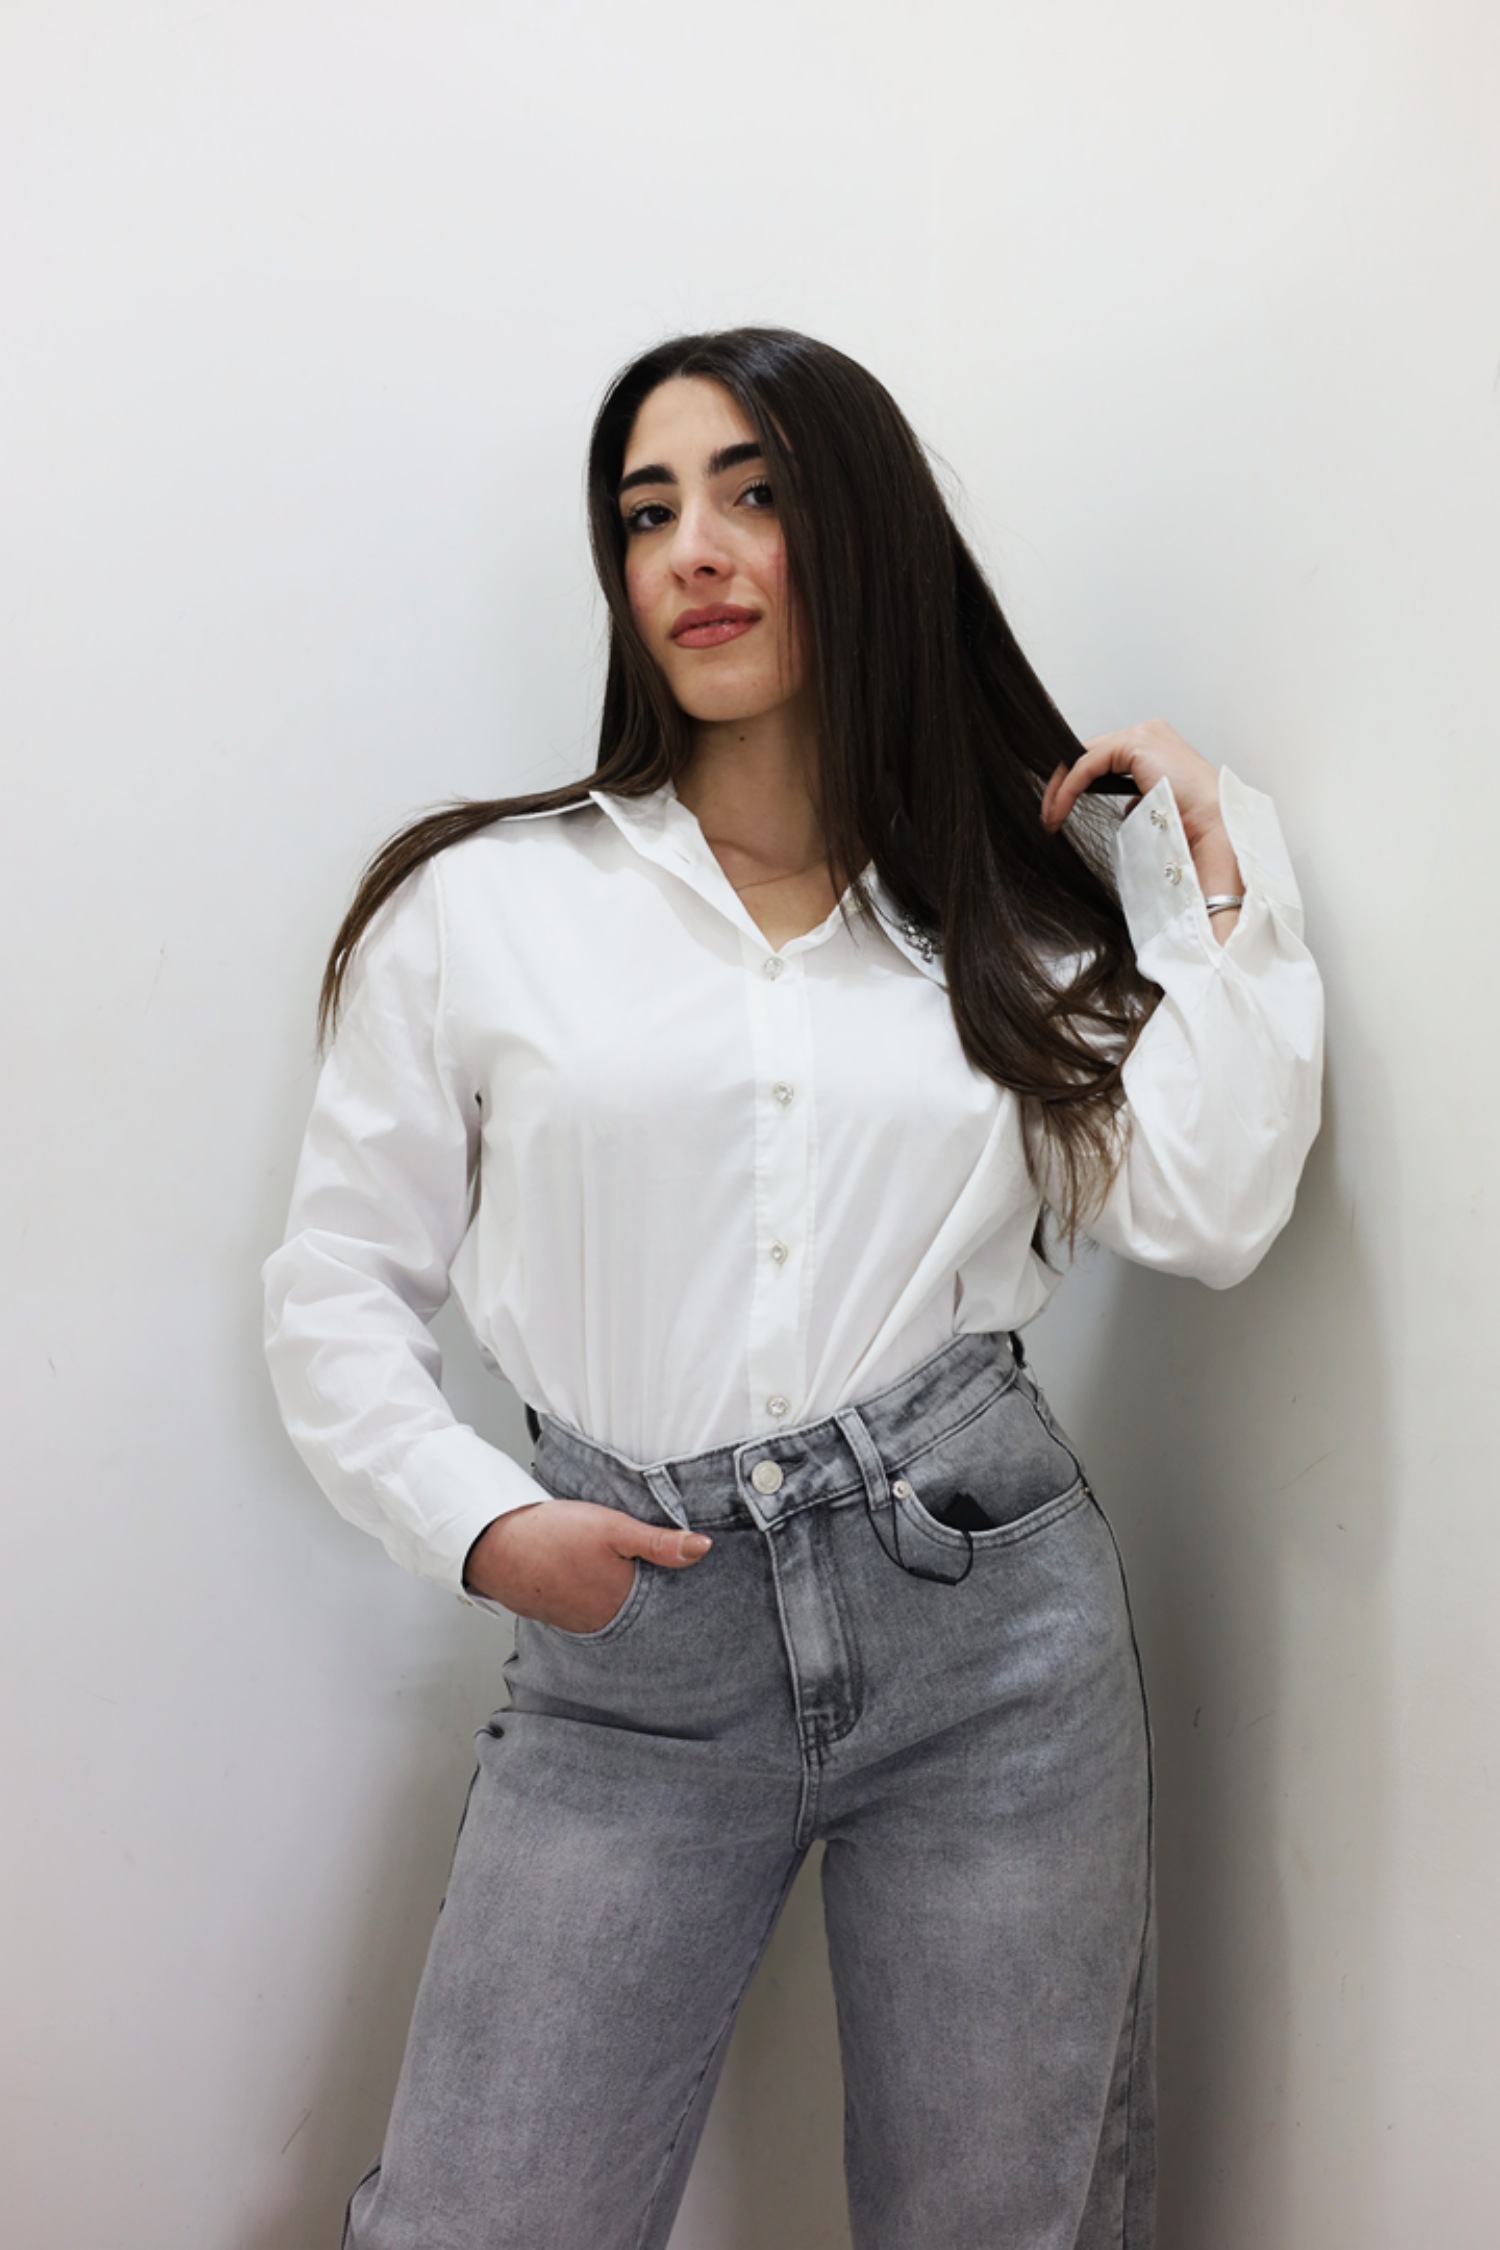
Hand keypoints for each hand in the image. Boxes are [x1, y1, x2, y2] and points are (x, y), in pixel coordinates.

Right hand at [463, 1500, 711, 1633]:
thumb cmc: (552, 1536)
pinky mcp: (561, 1614)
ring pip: (617, 1611)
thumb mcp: (613, 1528)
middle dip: (654, 1596)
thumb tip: (703, 1548)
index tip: (692, 1581)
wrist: (496, 1546)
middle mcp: (604, 1620)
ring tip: (626, 1574)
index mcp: (624, 1602)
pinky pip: (592, 1610)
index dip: (681, 1588)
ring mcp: (580, 1621)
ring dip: (624, 1597)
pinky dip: (599, 1597)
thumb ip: (659, 1542)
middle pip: (642, 1611)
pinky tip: (595, 1579)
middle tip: (656, 1574)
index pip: (668, 1603)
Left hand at [1040, 719, 1224, 849]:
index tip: (1057, 813)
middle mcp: (1148, 733)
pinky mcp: (1135, 744)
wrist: (1213, 827)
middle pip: (1088, 753)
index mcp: (1155, 746)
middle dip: (1062, 785)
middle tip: (1047, 817)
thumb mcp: (1154, 806)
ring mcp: (1143, 734)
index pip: (1101, 757)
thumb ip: (1136, 797)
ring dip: (1060, 789)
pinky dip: (1068, 789)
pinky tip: (1058, 812)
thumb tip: (1122, 808)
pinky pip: (1087, 765)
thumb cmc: (1191, 823)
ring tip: (1049, 819)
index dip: (1075, 783)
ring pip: (1083, 757)